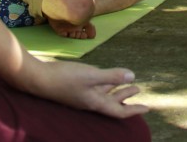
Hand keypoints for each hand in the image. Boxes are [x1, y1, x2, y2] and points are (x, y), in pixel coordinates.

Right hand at [26, 60, 147, 118]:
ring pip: (105, 94)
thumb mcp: (91, 76)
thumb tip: (133, 77)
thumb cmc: (65, 78)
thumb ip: (112, 76)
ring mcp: (83, 95)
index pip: (119, 111)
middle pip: (113, 102)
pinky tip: (107, 77)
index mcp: (96, 102)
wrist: (39, 79)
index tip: (147, 108)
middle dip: (127, 97)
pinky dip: (106, 83)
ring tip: (130, 83)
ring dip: (118, 89)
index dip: (134, 110)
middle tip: (139, 90)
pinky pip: (96, 87)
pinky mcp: (76, 87)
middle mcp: (90, 101)